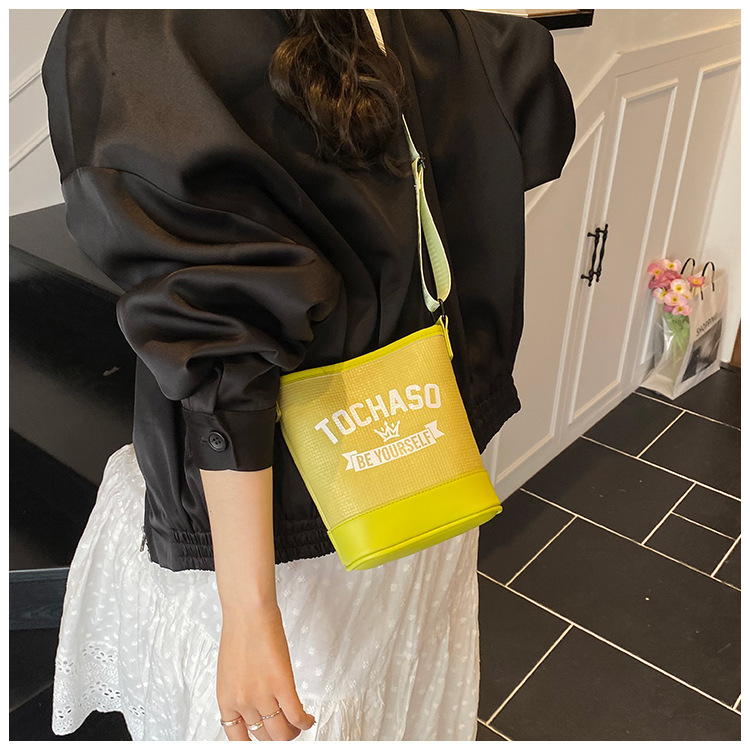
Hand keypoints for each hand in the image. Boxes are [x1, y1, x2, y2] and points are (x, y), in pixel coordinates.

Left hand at [217, 602, 315, 740]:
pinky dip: (305, 722)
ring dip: (293, 731)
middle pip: (264, 737)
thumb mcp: (230, 671)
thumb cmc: (239, 632)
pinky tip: (308, 718)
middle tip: (287, 729)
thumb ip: (239, 692)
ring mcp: (262, 695)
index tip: (264, 739)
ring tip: (299, 723)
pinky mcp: (282, 684)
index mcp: (226, 700)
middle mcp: (242, 703)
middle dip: (277, 737)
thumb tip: (254, 706)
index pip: (238, 739)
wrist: (248, 612)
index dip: (254, 743)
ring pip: (281, 733)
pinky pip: (296, 715)